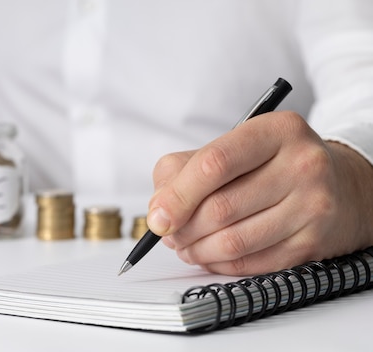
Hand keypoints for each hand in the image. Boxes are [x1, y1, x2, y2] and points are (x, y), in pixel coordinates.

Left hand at [147, 111, 372, 274]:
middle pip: (220, 208)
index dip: (178, 196)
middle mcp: (302, 165)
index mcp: (277, 131)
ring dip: (197, 250)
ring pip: (234, 241)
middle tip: (169, 233)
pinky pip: (251, 263)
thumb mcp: (233, 147)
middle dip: (183, 229)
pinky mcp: (313, 243)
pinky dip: (219, 264)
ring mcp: (312, 206)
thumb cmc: (272, 165)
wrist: (341, 186)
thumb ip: (184, 169)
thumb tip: (159, 211)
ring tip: (185, 246)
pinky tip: (209, 255)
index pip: (214, 164)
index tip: (158, 218)